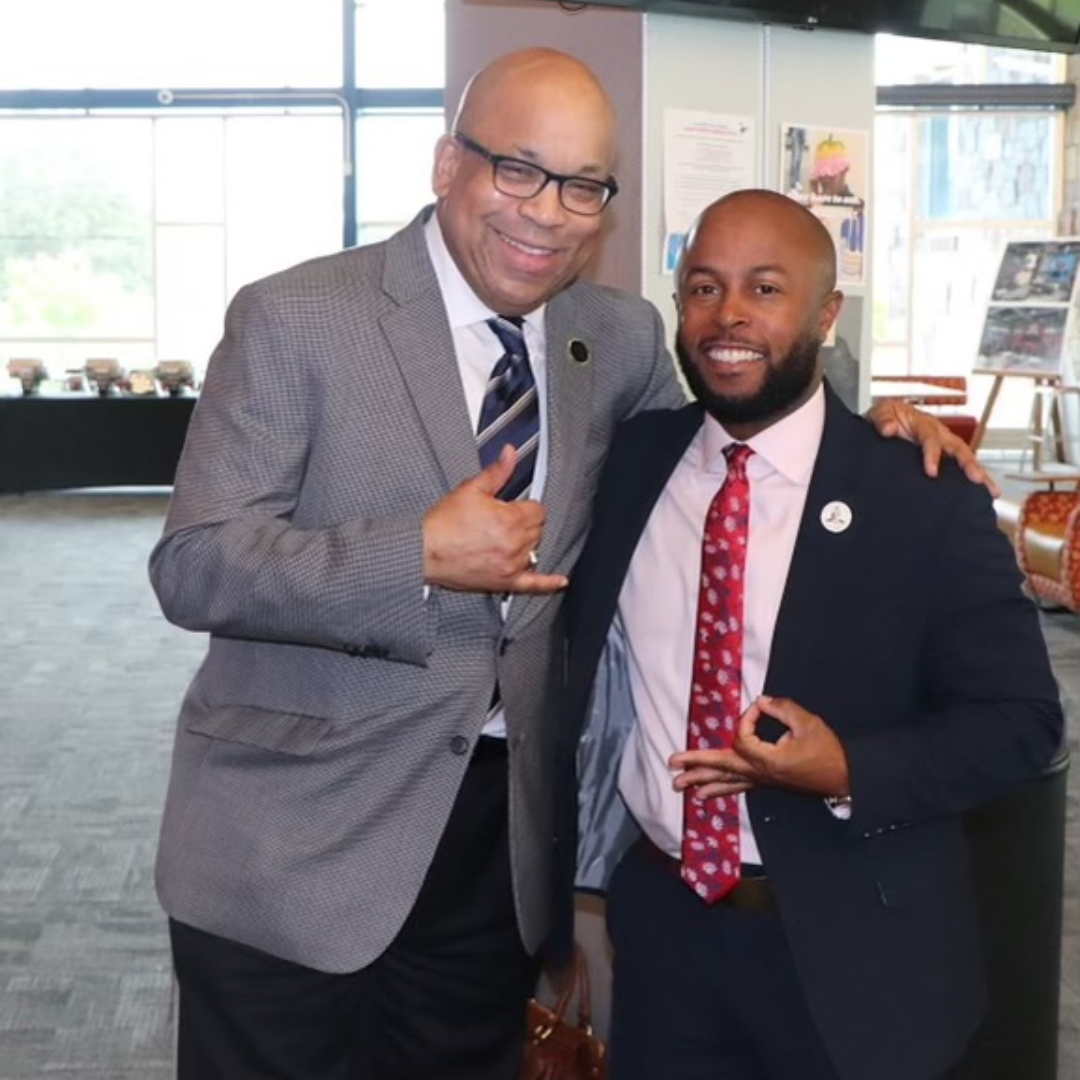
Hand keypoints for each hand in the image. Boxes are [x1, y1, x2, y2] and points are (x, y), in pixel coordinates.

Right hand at [422, 445, 568, 593]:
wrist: (424, 552)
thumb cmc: (442, 525)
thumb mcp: (470, 490)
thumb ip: (496, 471)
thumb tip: (510, 454)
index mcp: (510, 520)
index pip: (538, 509)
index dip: (524, 505)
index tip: (511, 506)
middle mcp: (514, 544)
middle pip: (538, 529)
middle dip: (524, 523)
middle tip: (500, 521)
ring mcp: (511, 565)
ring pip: (536, 550)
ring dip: (526, 544)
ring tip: (502, 539)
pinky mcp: (505, 582)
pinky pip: (534, 584)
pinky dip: (549, 582)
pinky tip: (559, 580)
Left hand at [671, 695, 848, 799]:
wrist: (843, 777)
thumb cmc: (827, 750)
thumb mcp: (807, 723)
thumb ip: (781, 708)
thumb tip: (760, 701)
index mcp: (767, 760)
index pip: (742, 738)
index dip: (748, 719)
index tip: (762, 708)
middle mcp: (760, 773)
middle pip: (722, 767)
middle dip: (696, 764)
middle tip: (672, 764)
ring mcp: (762, 780)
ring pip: (727, 781)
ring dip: (702, 781)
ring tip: (679, 786)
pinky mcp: (767, 782)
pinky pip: (738, 787)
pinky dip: (720, 789)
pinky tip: (706, 794)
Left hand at [866, 400, 999, 496]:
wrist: (885, 424)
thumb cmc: (887, 419)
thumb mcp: (881, 413)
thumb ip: (883, 420)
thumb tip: (889, 429)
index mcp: (923, 423)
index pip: (931, 438)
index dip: (932, 454)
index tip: (931, 472)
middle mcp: (939, 434)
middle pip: (958, 448)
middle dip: (969, 464)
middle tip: (977, 479)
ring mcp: (944, 446)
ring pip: (965, 459)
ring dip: (979, 474)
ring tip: (992, 491)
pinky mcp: (944, 459)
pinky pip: (959, 469)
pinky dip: (971, 482)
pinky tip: (982, 495)